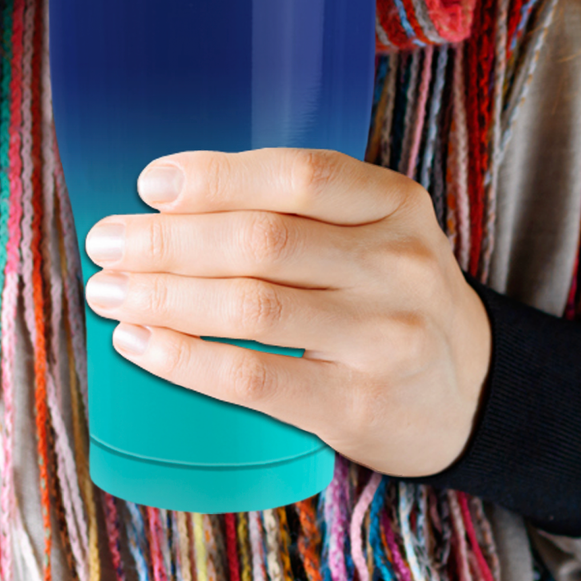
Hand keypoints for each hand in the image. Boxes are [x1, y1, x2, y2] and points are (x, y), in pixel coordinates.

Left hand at [83, 149, 492, 476]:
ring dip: (164, 296)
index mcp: (395, 203)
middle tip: (107, 240)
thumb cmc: (393, 294)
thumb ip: (301, 210)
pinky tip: (141, 343)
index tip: (151, 183)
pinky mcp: (357, 404)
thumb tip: (171, 201)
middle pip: (261, 240)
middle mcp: (397, 264)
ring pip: (250, 307)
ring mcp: (382, 337)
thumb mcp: (376, 230)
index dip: (217, 176)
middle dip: (168, 240)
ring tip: (109, 290)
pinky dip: (186, 359)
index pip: (299, 175)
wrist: (472, 390)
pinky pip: (254, 378)